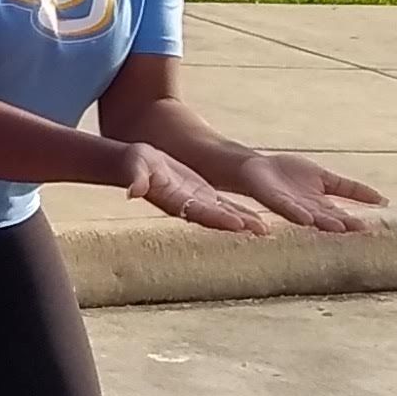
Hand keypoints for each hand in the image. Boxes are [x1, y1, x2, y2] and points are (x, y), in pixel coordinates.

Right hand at [118, 143, 275, 237]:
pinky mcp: (201, 195)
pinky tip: (257, 217)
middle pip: (217, 218)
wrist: (130, 164)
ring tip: (266, 229)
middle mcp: (187, 207)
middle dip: (239, 224)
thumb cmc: (131, 163)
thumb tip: (132, 190)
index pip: (199, 212)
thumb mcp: (134, 166)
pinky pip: (224, 206)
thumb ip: (135, 178)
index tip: (237, 224)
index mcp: (173, 202)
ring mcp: (196, 202)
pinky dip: (240, 212)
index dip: (218, 218)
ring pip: (224, 214)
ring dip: (244, 221)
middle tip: (262, 231)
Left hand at [231, 149, 389, 234]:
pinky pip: (286, 205)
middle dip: (341, 224)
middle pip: (327, 217)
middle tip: (359, 230)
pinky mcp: (273, 198)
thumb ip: (351, 190)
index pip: (341, 215)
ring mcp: (291, 205)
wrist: (259, 168)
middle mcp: (308, 209)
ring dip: (322, 222)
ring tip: (337, 227)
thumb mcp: (327, 179)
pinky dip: (296, 212)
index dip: (353, 221)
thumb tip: (383, 201)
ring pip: (310, 215)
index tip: (371, 229)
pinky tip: (306, 217)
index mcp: (320, 206)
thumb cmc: (291, 176)